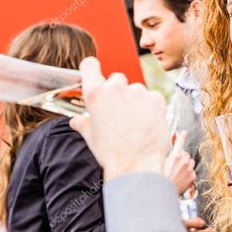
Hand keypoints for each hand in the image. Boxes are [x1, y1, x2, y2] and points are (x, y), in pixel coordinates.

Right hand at [70, 57, 169, 180]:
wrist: (136, 166)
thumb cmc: (111, 153)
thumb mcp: (91, 137)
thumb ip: (83, 123)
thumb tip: (76, 121)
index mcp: (95, 94)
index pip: (90, 65)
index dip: (92, 68)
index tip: (96, 72)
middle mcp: (116, 88)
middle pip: (117, 79)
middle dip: (119, 92)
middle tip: (121, 113)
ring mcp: (137, 91)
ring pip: (137, 90)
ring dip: (137, 101)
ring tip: (136, 124)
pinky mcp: (156, 98)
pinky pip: (152, 97)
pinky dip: (151, 107)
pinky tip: (148, 124)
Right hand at [163, 131, 195, 194]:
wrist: (164, 191)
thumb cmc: (161, 178)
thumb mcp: (160, 164)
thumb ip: (168, 157)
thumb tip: (171, 153)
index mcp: (175, 156)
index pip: (179, 143)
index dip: (182, 137)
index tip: (184, 133)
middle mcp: (184, 161)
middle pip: (186, 154)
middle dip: (182, 157)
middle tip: (176, 164)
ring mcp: (189, 169)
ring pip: (190, 162)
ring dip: (186, 164)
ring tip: (179, 171)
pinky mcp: (192, 176)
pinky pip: (192, 171)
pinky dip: (188, 172)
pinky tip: (181, 177)